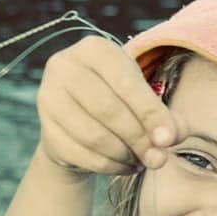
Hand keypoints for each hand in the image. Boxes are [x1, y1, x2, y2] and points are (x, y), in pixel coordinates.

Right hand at [36, 36, 184, 173]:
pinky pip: (82, 155)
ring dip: (124, 155)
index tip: (169, 139)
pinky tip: (123, 165)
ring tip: (140, 160)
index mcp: (94, 49)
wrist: (79, 124)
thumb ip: (165, 118)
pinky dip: (109, 166)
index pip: (126, 83)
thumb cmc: (120, 104)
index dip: (151, 114)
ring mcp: (48, 98)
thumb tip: (169, 138)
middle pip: (108, 110)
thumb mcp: (145, 101)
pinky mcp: (46, 130)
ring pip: (94, 136)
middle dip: (139, 139)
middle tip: (157, 157)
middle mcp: (64, 67)